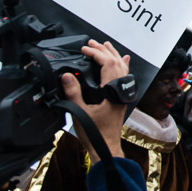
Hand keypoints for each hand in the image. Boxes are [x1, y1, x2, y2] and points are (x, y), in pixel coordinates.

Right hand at [63, 39, 131, 163]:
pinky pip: (125, 76)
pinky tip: (124, 60)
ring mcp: (122, 94)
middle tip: (92, 43)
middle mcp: (120, 90)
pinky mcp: (121, 98)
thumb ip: (73, 92)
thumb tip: (67, 76)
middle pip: (116, 62)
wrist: (106, 147)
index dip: (95, 53)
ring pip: (122, 68)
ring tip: (105, 46)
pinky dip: (123, 66)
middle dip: (103, 50)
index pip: (107, 64)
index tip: (84, 49)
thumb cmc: (95, 133)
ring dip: (113, 55)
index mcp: (112, 91)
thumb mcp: (79, 111)